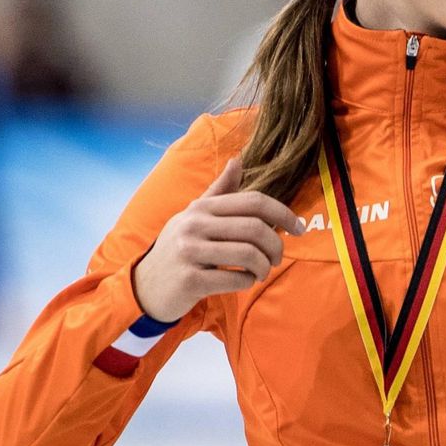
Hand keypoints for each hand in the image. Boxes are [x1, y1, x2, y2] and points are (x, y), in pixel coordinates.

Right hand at [132, 157, 304, 322]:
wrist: (145, 285)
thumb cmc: (180, 247)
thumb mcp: (194, 215)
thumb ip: (219, 190)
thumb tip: (238, 159)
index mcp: (202, 207)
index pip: (254, 202)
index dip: (284, 214)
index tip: (300, 229)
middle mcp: (194, 225)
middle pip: (255, 229)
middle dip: (276, 246)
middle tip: (277, 258)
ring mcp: (190, 252)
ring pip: (249, 255)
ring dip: (264, 267)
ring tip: (261, 272)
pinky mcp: (189, 280)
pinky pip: (236, 280)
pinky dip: (247, 282)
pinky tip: (243, 281)